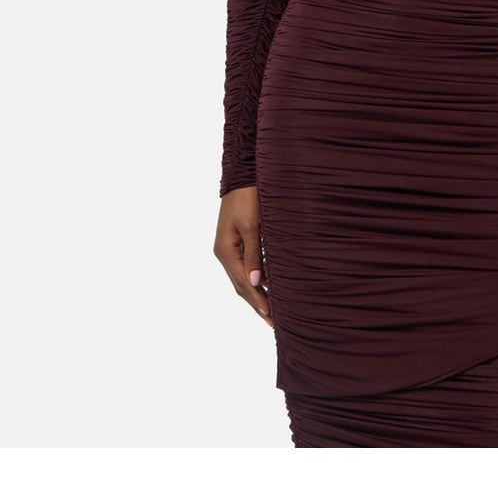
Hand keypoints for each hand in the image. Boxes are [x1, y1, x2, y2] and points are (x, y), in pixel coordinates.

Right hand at [214, 185, 273, 326]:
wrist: (241, 177)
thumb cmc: (248, 198)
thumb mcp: (252, 226)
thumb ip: (254, 255)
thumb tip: (257, 282)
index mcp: (225, 251)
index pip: (244, 283)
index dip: (259, 301)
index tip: (271, 317)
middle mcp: (224, 253)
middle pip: (241, 286)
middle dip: (257, 304)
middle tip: (273, 322)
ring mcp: (227, 249)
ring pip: (241, 279)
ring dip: (255, 295)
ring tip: (270, 311)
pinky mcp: (234, 243)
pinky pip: (243, 268)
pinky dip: (255, 281)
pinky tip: (265, 287)